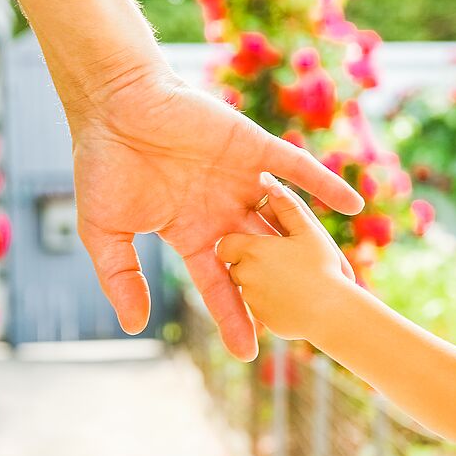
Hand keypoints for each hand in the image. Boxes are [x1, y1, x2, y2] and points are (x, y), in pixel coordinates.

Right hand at [72, 69, 362, 361]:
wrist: (113, 104)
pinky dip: (324, 184)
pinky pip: (296, 168)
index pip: (220, 283)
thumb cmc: (102, 166)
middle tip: (311, 323)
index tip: (249, 352)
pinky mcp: (252, 147)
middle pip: (262, 260)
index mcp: (191, 233)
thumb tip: (133, 325)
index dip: (234, 316)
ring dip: (313, 246)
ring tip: (342, 277)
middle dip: (283, 291)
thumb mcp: (105, 233)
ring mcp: (240, 180)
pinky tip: (353, 205)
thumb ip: (121, 277)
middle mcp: (221, 212)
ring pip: (285, 220)